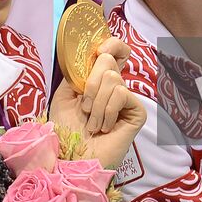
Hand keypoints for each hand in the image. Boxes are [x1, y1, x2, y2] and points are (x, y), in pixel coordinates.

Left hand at [48, 36, 144, 170]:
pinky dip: (107, 111)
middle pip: (109, 60)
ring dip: (96, 104)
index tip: (99, 51)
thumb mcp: (64, 95)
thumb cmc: (66, 130)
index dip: (112, 44)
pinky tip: (105, 128)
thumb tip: (92, 54)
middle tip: (85, 108)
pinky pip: (121, 93)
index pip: (117, 51)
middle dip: (90, 84)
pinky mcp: (137, 112)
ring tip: (93, 124)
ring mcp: (127, 100)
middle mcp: (115, 87)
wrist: (72, 157)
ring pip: (112, 78)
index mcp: (99, 80)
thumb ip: (78, 72)